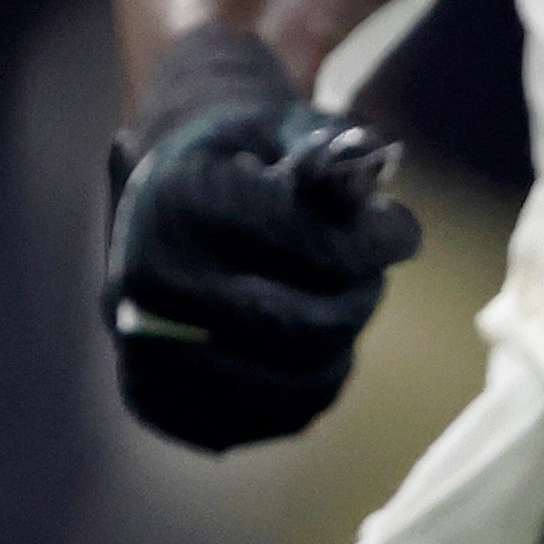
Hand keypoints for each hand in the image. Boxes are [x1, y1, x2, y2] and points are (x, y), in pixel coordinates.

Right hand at [101, 26, 421, 451]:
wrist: (156, 202)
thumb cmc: (234, 157)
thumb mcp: (277, 126)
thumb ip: (327, 149)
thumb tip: (369, 182)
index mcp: (173, 204)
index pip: (306, 244)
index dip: (374, 241)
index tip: (400, 230)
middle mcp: (147, 284)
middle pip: (299, 327)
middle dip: (357, 299)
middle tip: (369, 275)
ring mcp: (143, 352)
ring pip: (296, 385)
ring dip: (341, 348)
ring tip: (340, 304)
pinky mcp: (158, 404)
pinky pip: (276, 417)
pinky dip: (314, 385)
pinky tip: (310, 344)